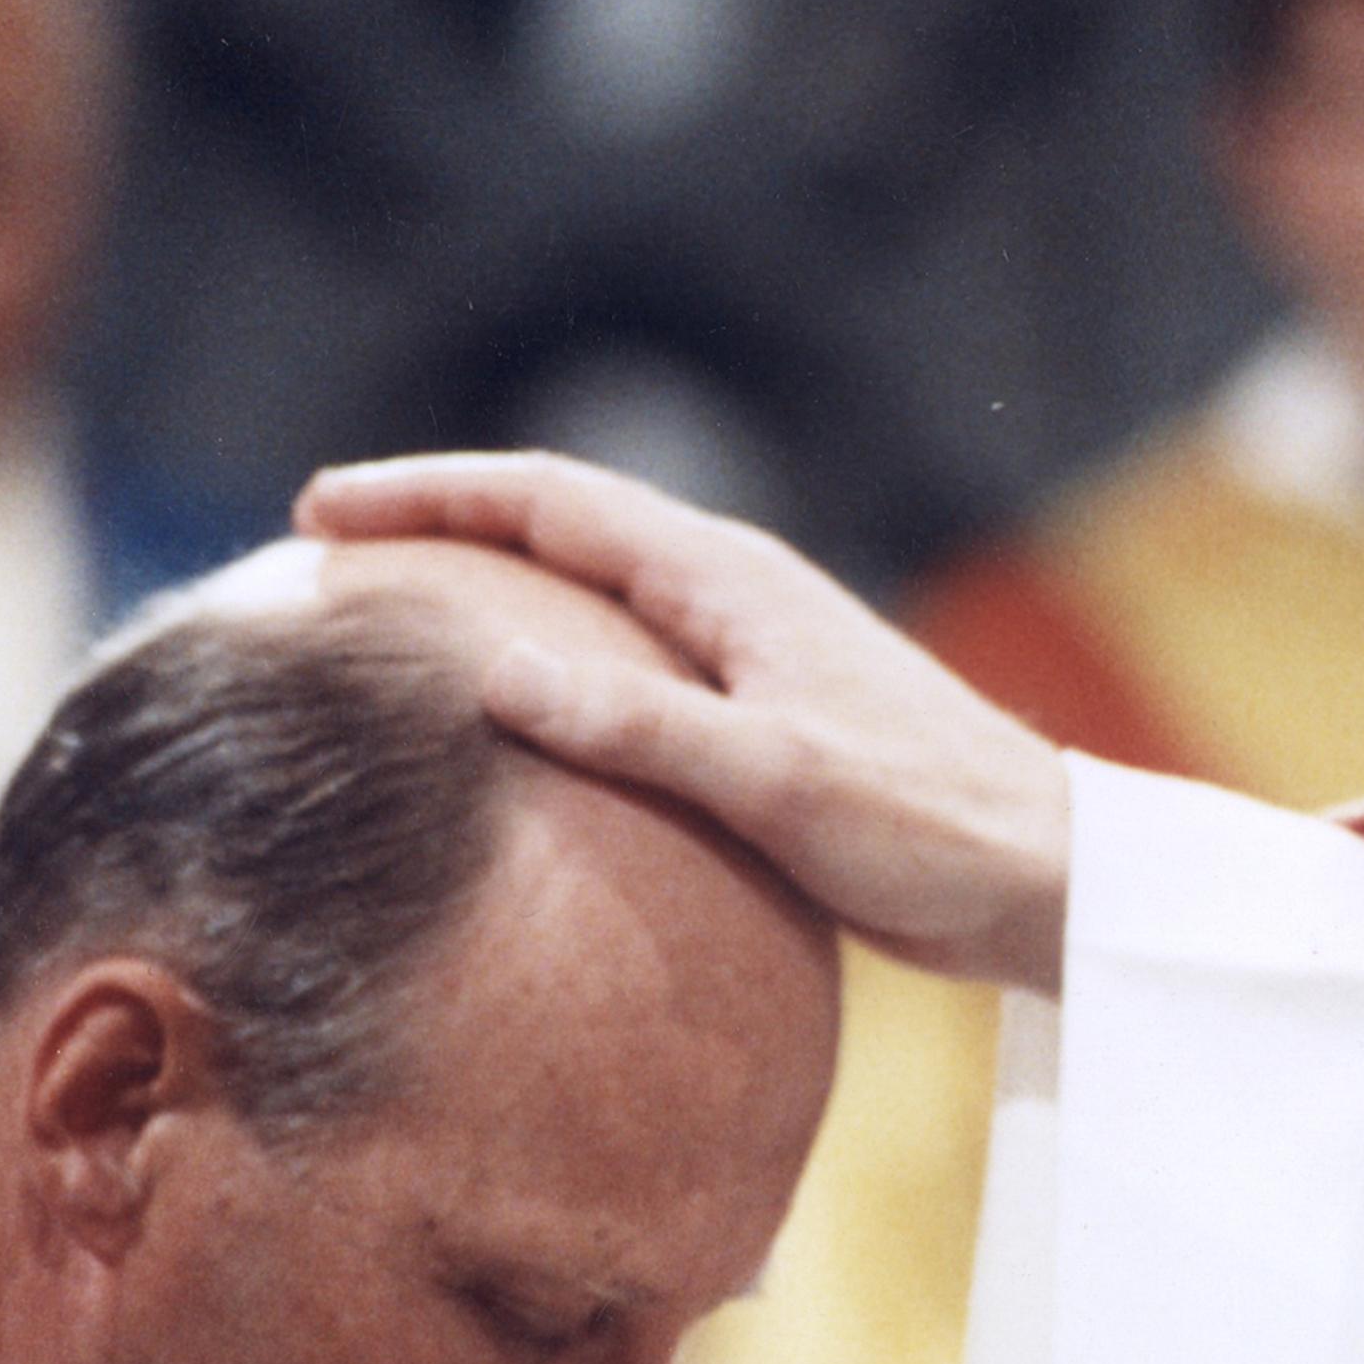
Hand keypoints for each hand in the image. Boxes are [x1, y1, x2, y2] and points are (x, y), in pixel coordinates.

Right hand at [295, 452, 1071, 996]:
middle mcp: (728, 594)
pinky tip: (505, 728)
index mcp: (725, 579)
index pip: (548, 500)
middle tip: (325, 545)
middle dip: (440, 521)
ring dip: (489, 587)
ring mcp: (743, 652)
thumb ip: (639, 727)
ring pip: (588, 591)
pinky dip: (546, 664)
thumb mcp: (772, 779)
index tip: (323, 508)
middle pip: (557, 526)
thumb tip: (497, 673)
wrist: (1040, 871)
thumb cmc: (923, 822)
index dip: (430, 492)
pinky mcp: (758, 715)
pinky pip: (622, 664)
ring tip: (390, 620)